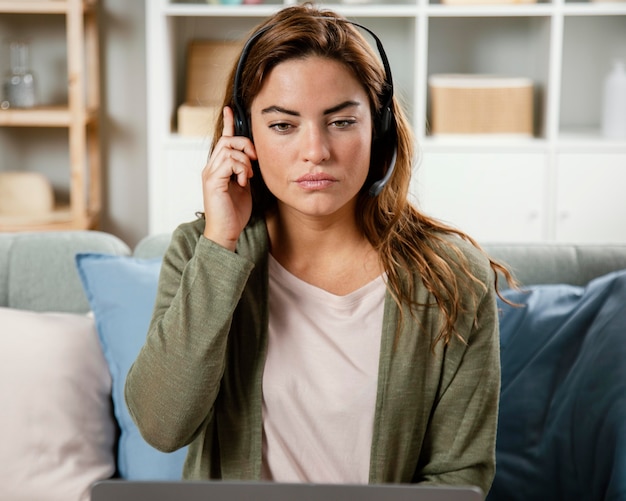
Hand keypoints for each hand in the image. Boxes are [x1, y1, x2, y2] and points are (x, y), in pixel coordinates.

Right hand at [201, 106, 256, 250]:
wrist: (227, 232)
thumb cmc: (235, 213)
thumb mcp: (244, 187)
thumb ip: (245, 171)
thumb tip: (253, 160)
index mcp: (219, 167)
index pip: (223, 140)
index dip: (228, 124)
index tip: (230, 109)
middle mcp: (211, 167)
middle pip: (228, 140)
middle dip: (245, 145)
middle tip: (254, 159)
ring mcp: (210, 173)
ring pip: (229, 149)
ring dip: (245, 161)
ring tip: (248, 177)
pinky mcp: (213, 180)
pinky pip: (229, 162)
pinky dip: (240, 169)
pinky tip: (243, 182)